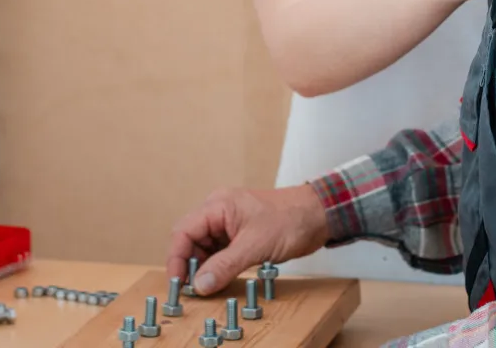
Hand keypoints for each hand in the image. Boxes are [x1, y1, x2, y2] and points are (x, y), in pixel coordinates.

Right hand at [165, 185, 329, 296]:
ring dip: (205, 267)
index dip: (177, 258)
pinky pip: (220, 250)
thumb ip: (225, 266)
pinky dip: (219, 265)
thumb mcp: (255, 246)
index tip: (179, 282)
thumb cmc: (290, 220)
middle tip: (194, 289)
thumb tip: (200, 285)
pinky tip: (222, 279)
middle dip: (190, 265)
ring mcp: (229, 222)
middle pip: (191, 240)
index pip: (183, 232)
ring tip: (210, 287)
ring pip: (205, 248)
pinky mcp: (239, 233)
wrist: (319, 214)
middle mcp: (218, 211)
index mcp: (217, 206)